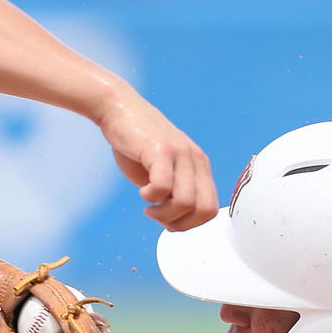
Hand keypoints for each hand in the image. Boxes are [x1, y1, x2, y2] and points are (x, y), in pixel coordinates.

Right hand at [96, 92, 218, 231]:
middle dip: (179, 223)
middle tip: (158, 216)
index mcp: (200, 165)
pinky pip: (163, 187)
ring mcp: (180, 153)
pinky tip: (142, 191)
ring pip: (186, 203)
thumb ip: (173, 194)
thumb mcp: (164, 171)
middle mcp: (195, 159)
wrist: (121, 109)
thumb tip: (174, 223)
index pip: (211, 209)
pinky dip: (151, 197)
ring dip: (163, 213)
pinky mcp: (160, 149)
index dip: (190, 223)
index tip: (169, 220)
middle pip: (203, 210)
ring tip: (149, 206)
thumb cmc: (138, 143)